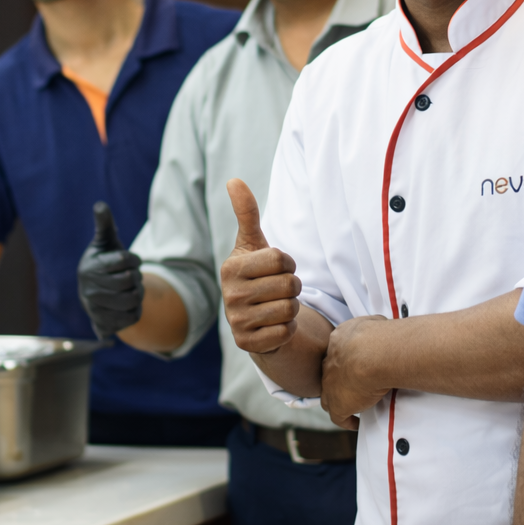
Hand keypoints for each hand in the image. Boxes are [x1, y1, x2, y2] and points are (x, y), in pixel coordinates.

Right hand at [77, 202, 143, 339]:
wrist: (95, 292)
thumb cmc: (104, 261)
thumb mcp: (105, 241)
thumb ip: (104, 223)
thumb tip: (100, 204)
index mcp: (89, 267)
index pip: (125, 260)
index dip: (134, 259)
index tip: (130, 260)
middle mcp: (88, 290)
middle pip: (131, 281)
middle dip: (137, 276)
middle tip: (131, 276)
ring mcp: (95, 309)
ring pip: (134, 300)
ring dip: (139, 293)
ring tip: (130, 290)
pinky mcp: (104, 325)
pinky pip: (134, 318)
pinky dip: (137, 310)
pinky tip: (128, 305)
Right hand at [220, 178, 301, 353]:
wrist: (252, 315)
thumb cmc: (256, 272)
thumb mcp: (253, 242)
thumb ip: (246, 212)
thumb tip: (234, 180)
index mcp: (231, 268)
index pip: (281, 259)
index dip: (288, 263)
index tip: (277, 268)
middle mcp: (230, 296)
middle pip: (289, 286)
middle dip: (293, 286)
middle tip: (280, 288)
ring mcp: (237, 322)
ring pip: (290, 310)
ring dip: (291, 307)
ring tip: (276, 304)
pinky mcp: (247, 345)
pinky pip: (286, 332)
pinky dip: (287, 328)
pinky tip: (274, 324)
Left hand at [320, 314, 391, 429]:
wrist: (373, 354)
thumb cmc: (380, 336)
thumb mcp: (375, 323)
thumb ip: (374, 327)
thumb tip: (382, 328)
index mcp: (338, 341)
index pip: (338, 352)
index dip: (346, 360)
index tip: (357, 365)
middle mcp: (330, 362)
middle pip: (330, 374)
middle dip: (338, 380)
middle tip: (353, 386)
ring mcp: (330, 385)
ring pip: (328, 396)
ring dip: (338, 400)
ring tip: (351, 406)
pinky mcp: (337, 405)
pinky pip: (338, 417)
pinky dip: (346, 420)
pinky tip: (355, 423)